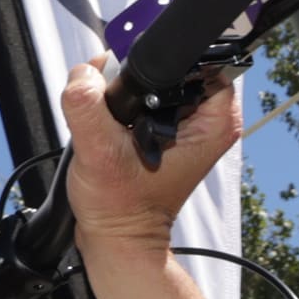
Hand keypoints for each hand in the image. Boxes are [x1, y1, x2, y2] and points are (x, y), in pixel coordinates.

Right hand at [60, 56, 238, 298]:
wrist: (116, 240)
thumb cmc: (120, 208)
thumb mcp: (99, 154)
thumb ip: (89, 107)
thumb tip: (84, 72)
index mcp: (213, 121)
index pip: (199, 58)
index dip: (161, 59)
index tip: (132, 83)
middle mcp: (208, 119)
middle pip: (175, 64)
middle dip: (138, 75)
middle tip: (117, 107)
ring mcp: (189, 124)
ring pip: (157, 77)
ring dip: (128, 90)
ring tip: (114, 122)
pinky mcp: (168, 129)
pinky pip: (147, 95)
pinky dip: (125, 103)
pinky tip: (112, 125)